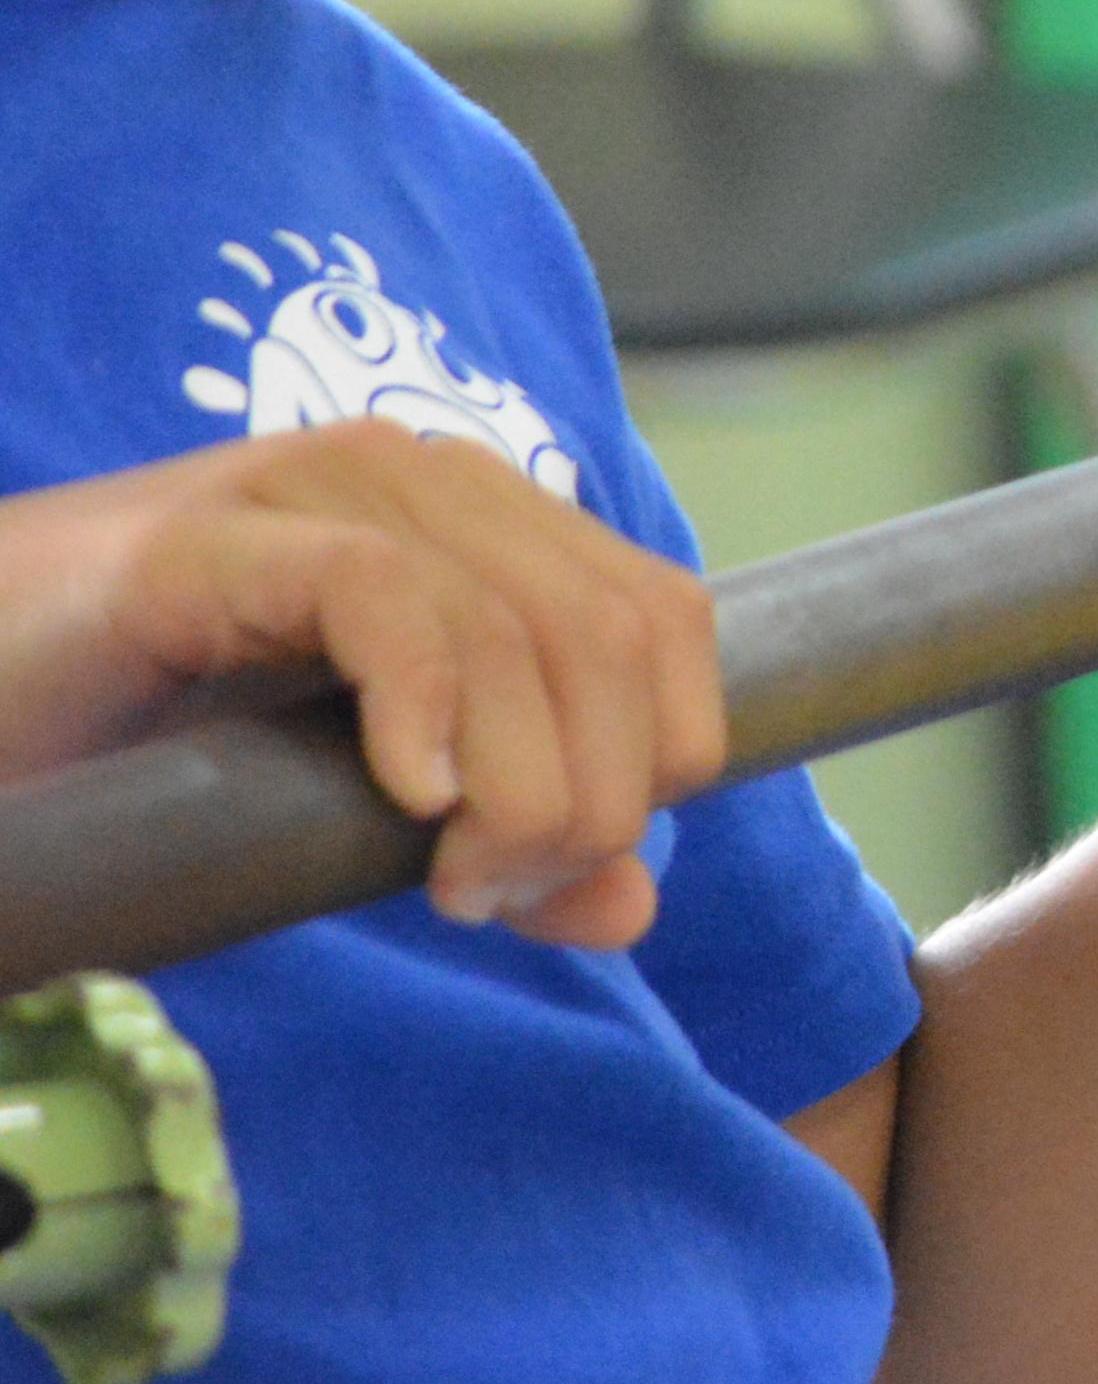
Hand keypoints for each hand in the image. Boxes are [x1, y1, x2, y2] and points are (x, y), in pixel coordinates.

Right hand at [0, 424, 725, 943]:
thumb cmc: (151, 740)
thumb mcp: (356, 795)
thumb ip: (499, 837)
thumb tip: (630, 903)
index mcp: (473, 521)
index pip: (660, 617)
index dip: (660, 751)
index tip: (562, 872)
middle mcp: (411, 480)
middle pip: (608, 631)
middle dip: (595, 791)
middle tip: (492, 892)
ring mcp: (307, 494)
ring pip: (516, 623)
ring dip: (522, 782)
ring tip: (451, 878)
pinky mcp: (204, 541)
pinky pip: (375, 597)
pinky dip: (424, 706)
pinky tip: (408, 795)